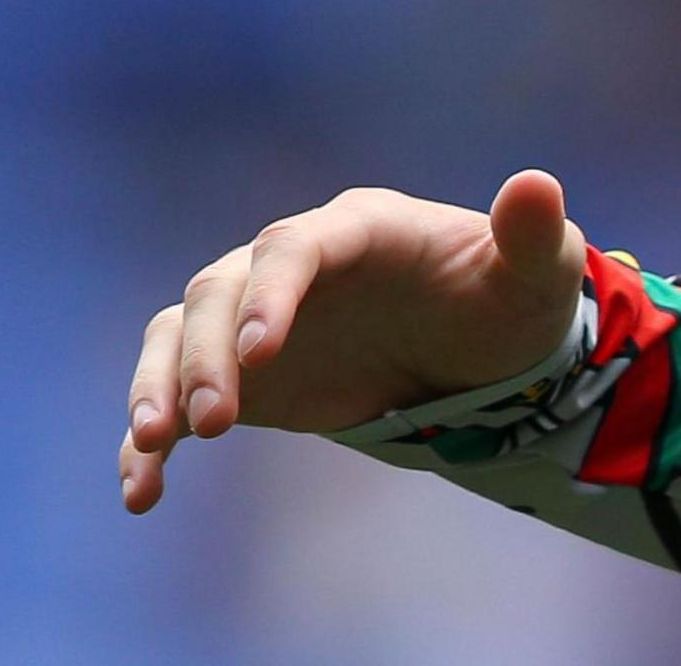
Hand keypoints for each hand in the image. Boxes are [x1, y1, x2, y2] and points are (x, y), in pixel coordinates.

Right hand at [120, 169, 590, 513]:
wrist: (481, 353)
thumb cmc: (510, 301)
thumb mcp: (539, 272)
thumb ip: (534, 235)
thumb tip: (537, 184)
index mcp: (357, 228)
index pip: (293, 246)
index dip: (272, 293)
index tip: (263, 353)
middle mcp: (291, 267)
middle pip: (220, 290)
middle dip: (208, 353)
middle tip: (219, 421)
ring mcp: (256, 319)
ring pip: (179, 335)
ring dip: (157, 384)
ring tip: (155, 444)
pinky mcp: (239, 379)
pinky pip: (176, 400)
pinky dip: (150, 443)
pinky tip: (141, 495)